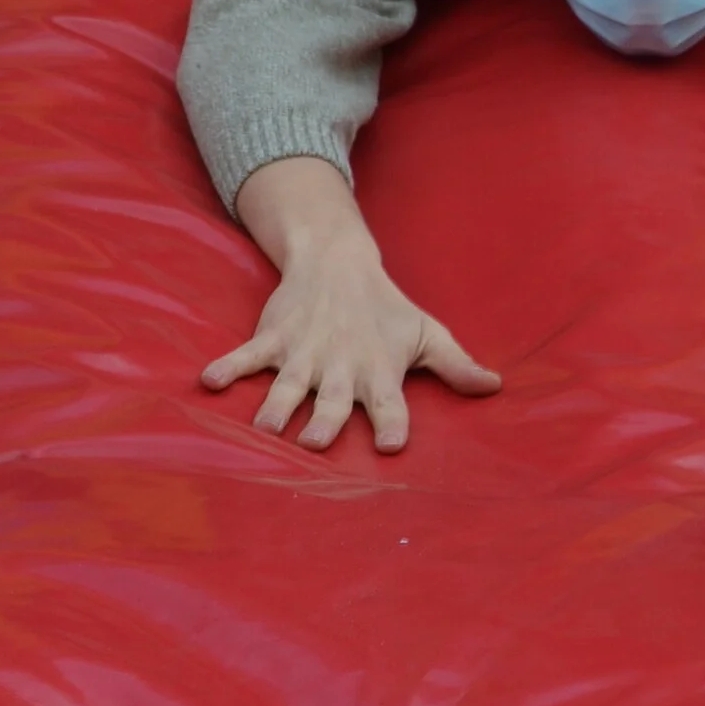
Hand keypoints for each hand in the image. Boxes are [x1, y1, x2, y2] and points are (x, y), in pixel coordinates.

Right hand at [202, 157, 498, 454]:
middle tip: (314, 444)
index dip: (393, 423)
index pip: (391, 403)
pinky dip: (227, 367)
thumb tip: (495, 388)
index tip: (392, 445)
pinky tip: (208, 382)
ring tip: (264, 429)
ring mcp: (304, 351)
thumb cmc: (386, 308)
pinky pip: (247, 355)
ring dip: (276, 405)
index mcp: (380, 369)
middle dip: (325, 421)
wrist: (337, 260)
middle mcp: (341, 365)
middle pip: (334, 400)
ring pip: (287, 384)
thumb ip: (457, 365)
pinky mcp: (273, 337)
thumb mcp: (426, 332)